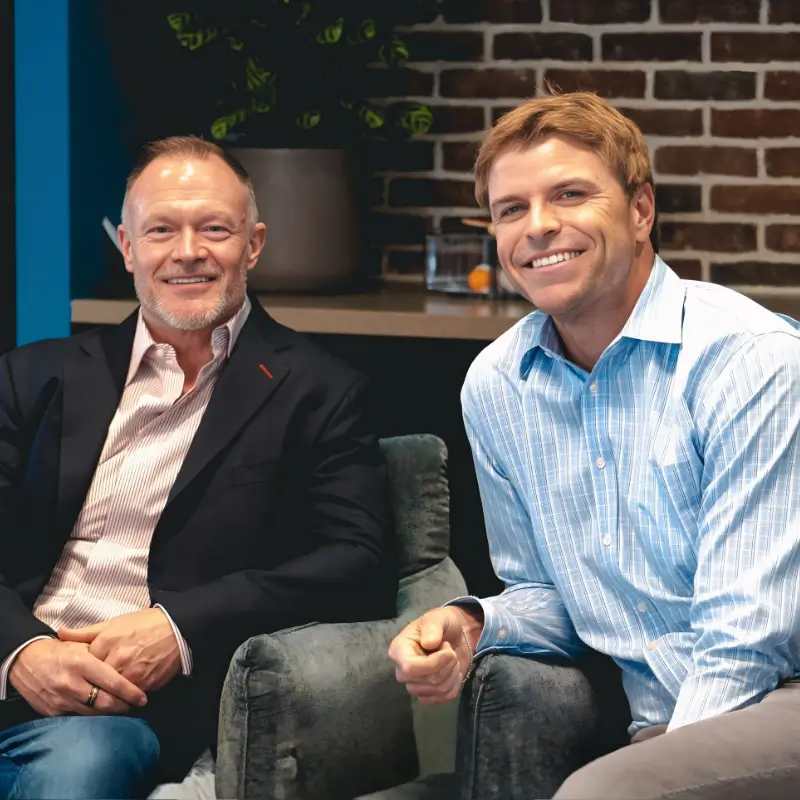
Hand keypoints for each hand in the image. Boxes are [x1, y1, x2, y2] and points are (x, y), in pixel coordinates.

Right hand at [9, 638, 146, 716]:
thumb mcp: (82, 645)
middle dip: (123, 707)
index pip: (113, 682)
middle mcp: (71, 683)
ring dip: (110, 714)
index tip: (143, 698)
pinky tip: (103, 716)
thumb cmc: (60, 651)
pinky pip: (77, 718)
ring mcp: (60, 700)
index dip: (130, 692)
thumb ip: (103, 655)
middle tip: (136, 707)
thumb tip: (128, 665)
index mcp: (82, 663)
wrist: (25, 660)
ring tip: (124, 711)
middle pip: (105, 703)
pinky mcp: (52, 712)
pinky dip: (92, 717)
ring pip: (93, 714)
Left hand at [58, 608, 180, 692]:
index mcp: (107, 642)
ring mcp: (133, 674)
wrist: (178, 628)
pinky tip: (123, 698)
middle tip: (88, 694)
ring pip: (111, 696)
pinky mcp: (148, 685)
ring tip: (104, 700)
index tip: (80, 677)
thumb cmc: (145, 623)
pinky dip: (126, 700)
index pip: (83, 667)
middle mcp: (118, 660)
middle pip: (95, 685)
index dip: (82, 673)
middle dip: (91, 690)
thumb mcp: (114, 622)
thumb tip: (59, 633)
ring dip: (107, 699)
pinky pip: (130, 698)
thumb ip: (85, 632)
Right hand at [388, 606, 483, 705]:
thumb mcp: (437, 617)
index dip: (433, 663)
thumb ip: (432, 627)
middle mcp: (403, 671)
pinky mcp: (428, 694)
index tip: (449, 651)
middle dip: (447, 665)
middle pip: (427, 680)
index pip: (410, 668)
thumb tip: (428, 643)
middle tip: (450, 649)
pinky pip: (444, 697)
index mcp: (398, 650)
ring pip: (438, 689)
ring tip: (452, 657)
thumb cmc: (442, 624)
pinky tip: (453, 670)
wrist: (455, 636)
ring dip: (453, 672)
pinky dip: (455, 683)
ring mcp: (415, 685)